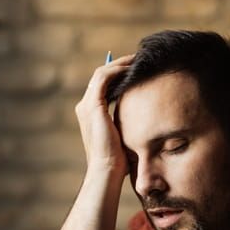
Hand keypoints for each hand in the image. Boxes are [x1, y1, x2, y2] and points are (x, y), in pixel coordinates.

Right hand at [74, 54, 133, 181]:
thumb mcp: (123, 135)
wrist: (107, 170)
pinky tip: (133, 68)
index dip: (118, 75)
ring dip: (120, 64)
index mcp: (89, 114)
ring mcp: (87, 105)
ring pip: (102, 73)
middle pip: (101, 76)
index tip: (137, 70)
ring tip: (138, 59)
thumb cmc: (118, 160)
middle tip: (139, 59)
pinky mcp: (93, 106)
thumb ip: (126, 122)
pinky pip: (104, 77)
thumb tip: (144, 115)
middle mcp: (84, 107)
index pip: (102, 86)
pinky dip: (118, 70)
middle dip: (120, 65)